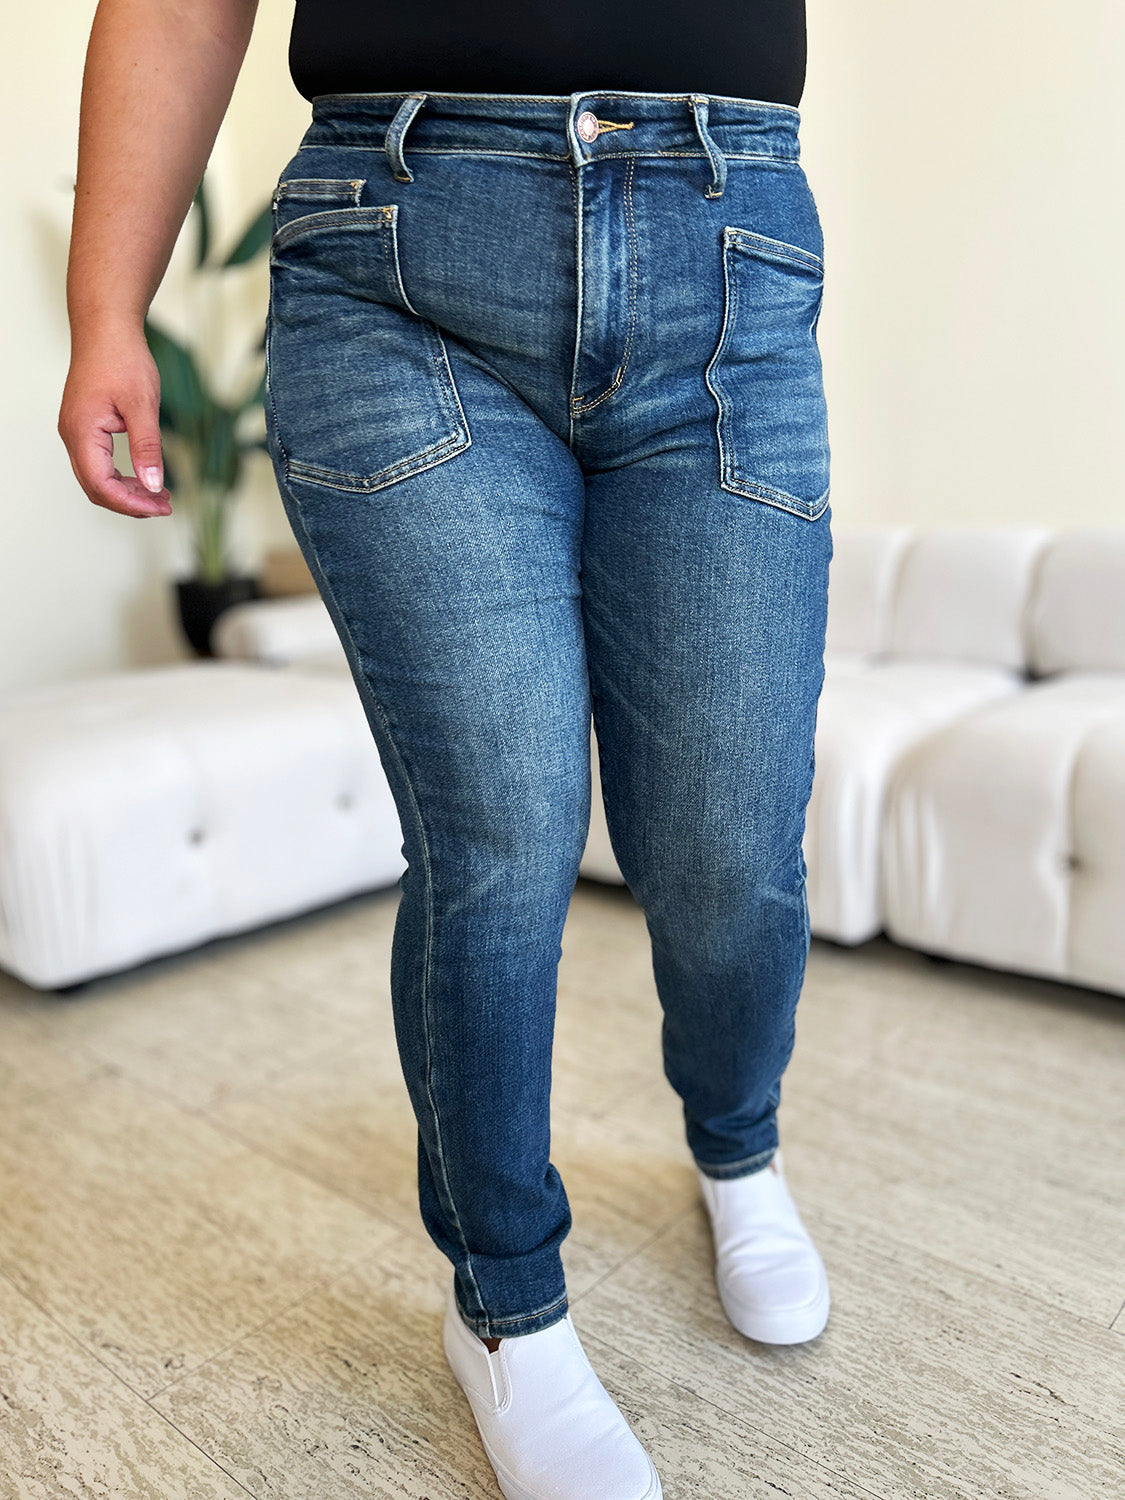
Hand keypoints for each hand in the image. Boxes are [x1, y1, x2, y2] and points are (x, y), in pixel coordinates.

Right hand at [58, 327, 173, 517]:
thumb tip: (153, 485)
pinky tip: (146, 476)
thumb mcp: (142, 406)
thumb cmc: (121, 359)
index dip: (131, 503)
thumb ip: (147, 448)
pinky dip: (121, 476)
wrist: (106, 328)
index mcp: (82, 432)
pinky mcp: (85, 427)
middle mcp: (72, 435)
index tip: (161, 507)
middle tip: (164, 505)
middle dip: (130, 503)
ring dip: (127, 491)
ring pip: (96, 478)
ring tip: (160, 494)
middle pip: (96, 488)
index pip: (101, 486)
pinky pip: (98, 463)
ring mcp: (76, 431)